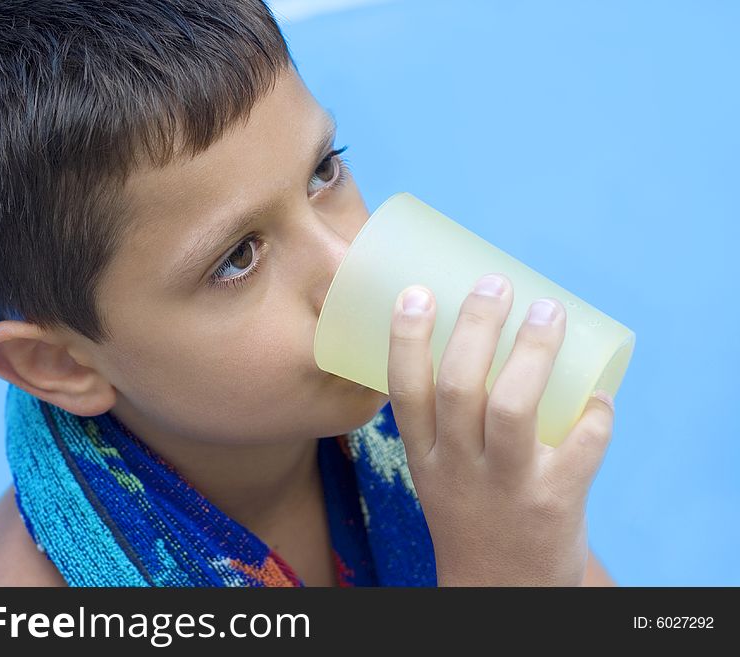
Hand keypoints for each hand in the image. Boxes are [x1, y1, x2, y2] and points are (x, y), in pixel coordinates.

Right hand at [387, 274, 614, 585]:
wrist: (500, 593)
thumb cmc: (471, 515)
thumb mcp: (439, 473)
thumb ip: (450, 421)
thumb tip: (478, 339)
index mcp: (424, 457)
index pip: (404, 390)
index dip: (407, 338)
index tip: (417, 292)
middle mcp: (458, 468)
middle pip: (459, 385)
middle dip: (476, 326)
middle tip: (497, 284)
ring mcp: (506, 486)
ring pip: (513, 407)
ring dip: (532, 352)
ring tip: (548, 311)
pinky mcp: (555, 503)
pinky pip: (581, 446)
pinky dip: (596, 412)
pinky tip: (598, 394)